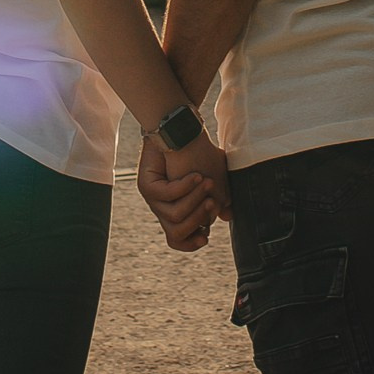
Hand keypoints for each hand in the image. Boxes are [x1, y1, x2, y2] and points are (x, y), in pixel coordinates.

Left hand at [137, 131, 228, 252]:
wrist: (182, 129)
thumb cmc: (200, 154)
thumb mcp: (217, 179)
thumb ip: (221, 200)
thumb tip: (226, 217)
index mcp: (179, 211)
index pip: (179, 240)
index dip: (192, 244)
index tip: (207, 237)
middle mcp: (163, 208)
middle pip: (176, 234)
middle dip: (198, 219)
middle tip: (213, 201)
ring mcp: (153, 199)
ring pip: (174, 216)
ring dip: (194, 200)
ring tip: (208, 182)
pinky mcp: (146, 186)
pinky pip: (167, 196)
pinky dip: (184, 187)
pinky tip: (195, 175)